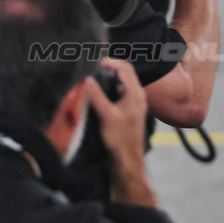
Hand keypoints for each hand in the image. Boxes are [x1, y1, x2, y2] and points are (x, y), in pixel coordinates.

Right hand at [85, 58, 151, 202]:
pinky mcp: (126, 113)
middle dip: (107, 69)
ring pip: (119, 85)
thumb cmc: (120, 139)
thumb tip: (86, 78)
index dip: (110, 62)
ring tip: (90, 80)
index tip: (93, 62)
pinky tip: (95, 96)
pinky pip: (117, 95)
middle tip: (90, 69)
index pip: (125, 68)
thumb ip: (96, 95)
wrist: (126, 160)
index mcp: (136, 94)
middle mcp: (137, 97)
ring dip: (106, 81)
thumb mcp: (106, 114)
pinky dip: (107, 92)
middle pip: (123, 75)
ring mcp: (132, 105)